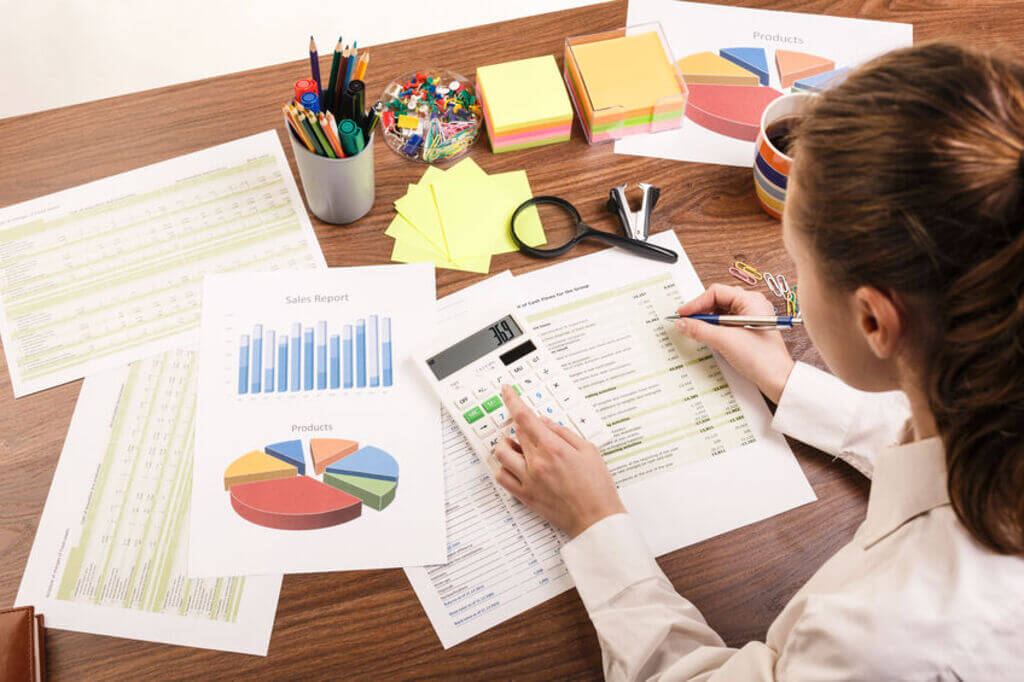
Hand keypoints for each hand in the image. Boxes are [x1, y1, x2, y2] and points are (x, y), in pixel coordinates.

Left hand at [492, 384, 624, 537]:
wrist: (596, 519)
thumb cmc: (597, 486)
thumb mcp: (588, 450)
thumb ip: (563, 432)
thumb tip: (544, 421)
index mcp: (553, 448)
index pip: (524, 417)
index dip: (512, 400)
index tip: (506, 390)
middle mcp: (537, 463)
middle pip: (515, 433)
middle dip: (520, 425)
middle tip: (531, 428)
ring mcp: (528, 480)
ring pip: (501, 453)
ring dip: (507, 445)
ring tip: (519, 447)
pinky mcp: (525, 496)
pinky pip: (502, 477)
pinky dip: (504, 468)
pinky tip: (515, 466)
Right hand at [675, 284, 794, 402]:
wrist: (777, 378)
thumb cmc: (760, 357)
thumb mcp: (724, 340)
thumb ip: (699, 329)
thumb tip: (681, 323)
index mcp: (750, 300)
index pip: (716, 292)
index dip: (696, 303)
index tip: (682, 314)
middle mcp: (752, 305)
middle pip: (718, 300)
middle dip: (701, 310)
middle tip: (686, 321)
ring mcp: (751, 317)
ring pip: (721, 312)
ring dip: (707, 320)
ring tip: (695, 329)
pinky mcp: (749, 330)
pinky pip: (727, 322)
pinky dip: (715, 328)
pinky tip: (707, 335)